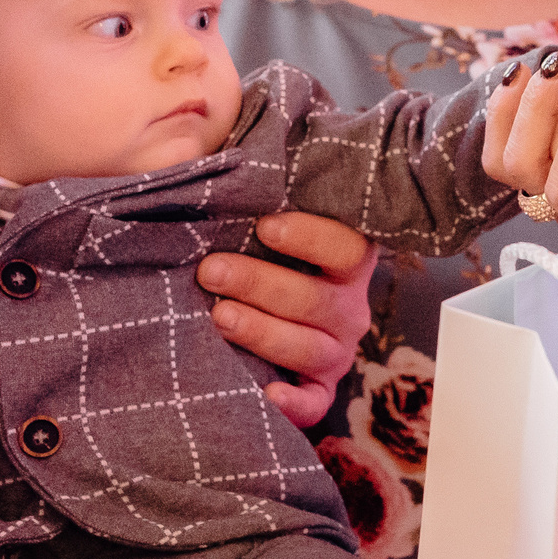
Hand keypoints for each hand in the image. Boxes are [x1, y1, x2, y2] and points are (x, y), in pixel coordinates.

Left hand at [198, 212, 376, 426]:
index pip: (347, 247)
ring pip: (311, 348)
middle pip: (317, 300)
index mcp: (345, 262)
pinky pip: (315, 404)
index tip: (264, 226)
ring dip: (263, 332)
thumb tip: (209, 154)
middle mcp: (348, 309)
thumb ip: (245, 194)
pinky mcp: (318, 391)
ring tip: (219, 316)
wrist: (250, 309)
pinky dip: (294, 405)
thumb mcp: (254, 221)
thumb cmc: (249, 252)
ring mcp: (335, 353)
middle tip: (211, 271)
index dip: (310, 236)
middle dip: (260, 284)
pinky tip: (266, 393)